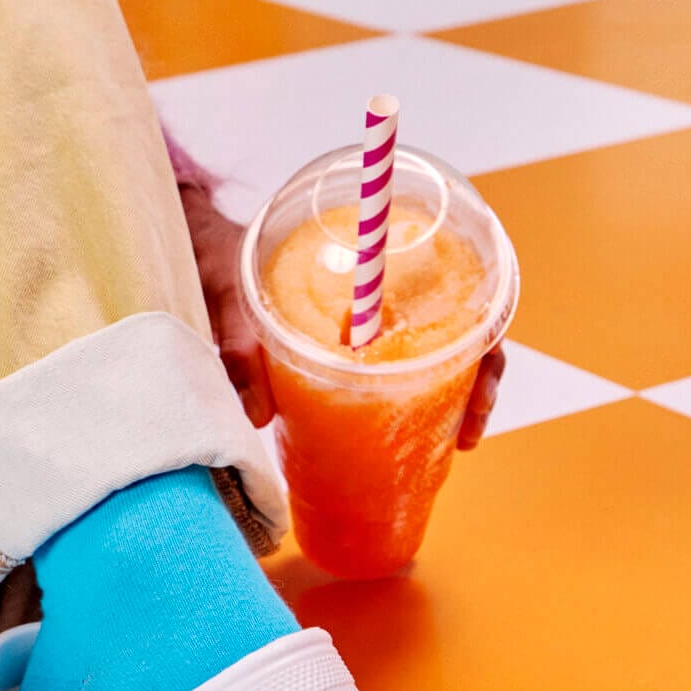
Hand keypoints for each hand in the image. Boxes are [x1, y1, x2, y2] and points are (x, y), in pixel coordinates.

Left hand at [178, 173, 507, 446]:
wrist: (204, 250)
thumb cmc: (223, 258)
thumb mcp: (229, 296)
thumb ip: (240, 347)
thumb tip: (259, 415)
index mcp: (375, 254)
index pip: (455, 282)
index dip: (484, 329)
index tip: (485, 366)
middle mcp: (388, 284)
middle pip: (464, 324)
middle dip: (481, 378)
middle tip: (470, 430)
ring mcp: (381, 314)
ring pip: (443, 351)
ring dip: (461, 394)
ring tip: (459, 441)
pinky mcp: (361, 342)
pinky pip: (405, 368)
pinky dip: (424, 399)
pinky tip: (428, 435)